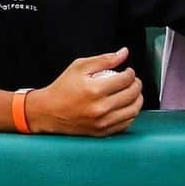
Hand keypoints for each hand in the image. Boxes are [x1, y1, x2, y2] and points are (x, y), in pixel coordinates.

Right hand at [24, 48, 143, 136]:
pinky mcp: (102, 132)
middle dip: (137, 84)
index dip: (131, 73)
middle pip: (132, 94)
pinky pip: (126, 123)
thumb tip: (124, 53)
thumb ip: (105, 59)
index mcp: (94, 90)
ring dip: (137, 99)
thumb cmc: (62, 88)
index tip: (128, 72)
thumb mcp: (79, 67)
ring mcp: (102, 122)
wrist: (47, 112)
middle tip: (133, 81)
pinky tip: (125, 106)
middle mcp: (100, 108)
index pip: (126, 79)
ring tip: (132, 93)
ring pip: (133, 110)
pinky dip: (130, 113)